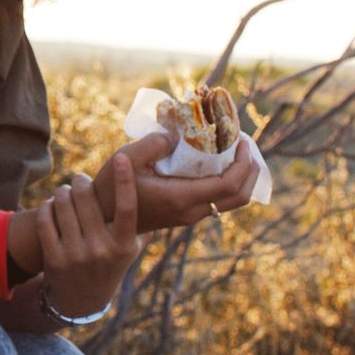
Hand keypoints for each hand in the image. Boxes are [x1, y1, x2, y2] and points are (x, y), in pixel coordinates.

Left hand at [36, 157, 141, 318]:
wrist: (82, 299)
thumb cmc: (110, 263)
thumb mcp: (131, 248)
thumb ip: (142, 223)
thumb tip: (163, 191)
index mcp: (123, 245)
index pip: (127, 209)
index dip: (125, 181)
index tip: (122, 158)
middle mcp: (101, 249)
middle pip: (87, 198)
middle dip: (81, 182)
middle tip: (81, 180)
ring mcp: (76, 254)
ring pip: (64, 204)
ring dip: (63, 191)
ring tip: (66, 191)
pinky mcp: (54, 258)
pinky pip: (46, 219)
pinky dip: (48, 206)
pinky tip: (53, 205)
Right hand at [91, 133, 259, 232]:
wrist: (104, 218)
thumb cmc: (112, 187)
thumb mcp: (126, 159)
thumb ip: (152, 144)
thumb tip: (177, 136)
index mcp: (181, 198)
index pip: (228, 185)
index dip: (243, 163)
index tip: (242, 141)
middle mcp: (191, 211)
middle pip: (239, 197)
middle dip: (250, 170)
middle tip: (245, 145)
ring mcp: (190, 215)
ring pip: (232, 201)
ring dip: (242, 177)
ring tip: (235, 151)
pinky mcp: (187, 213)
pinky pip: (219, 200)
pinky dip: (228, 181)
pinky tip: (219, 161)